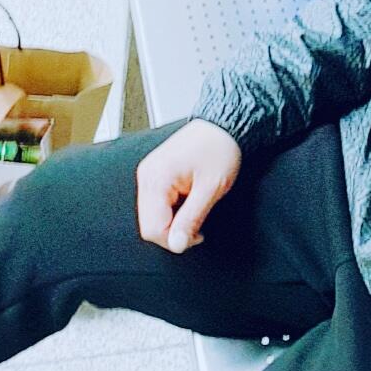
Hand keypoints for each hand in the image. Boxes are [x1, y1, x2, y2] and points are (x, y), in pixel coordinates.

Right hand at [135, 118, 242, 253]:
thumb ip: (191, 219)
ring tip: (195, 205)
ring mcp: (148, 174)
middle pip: (148, 225)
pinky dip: (172, 209)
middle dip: (173, 231)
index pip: (153, 229)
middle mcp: (147, 176)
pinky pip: (156, 204)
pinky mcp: (154, 174)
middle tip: (198, 223)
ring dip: (173, 220)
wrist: (223, 125)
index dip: (175, 239)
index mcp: (157, 179)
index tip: (197, 235)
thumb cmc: (220, 149)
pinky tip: (188, 199)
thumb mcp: (210, 189)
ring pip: (151, 217)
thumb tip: (176, 244)